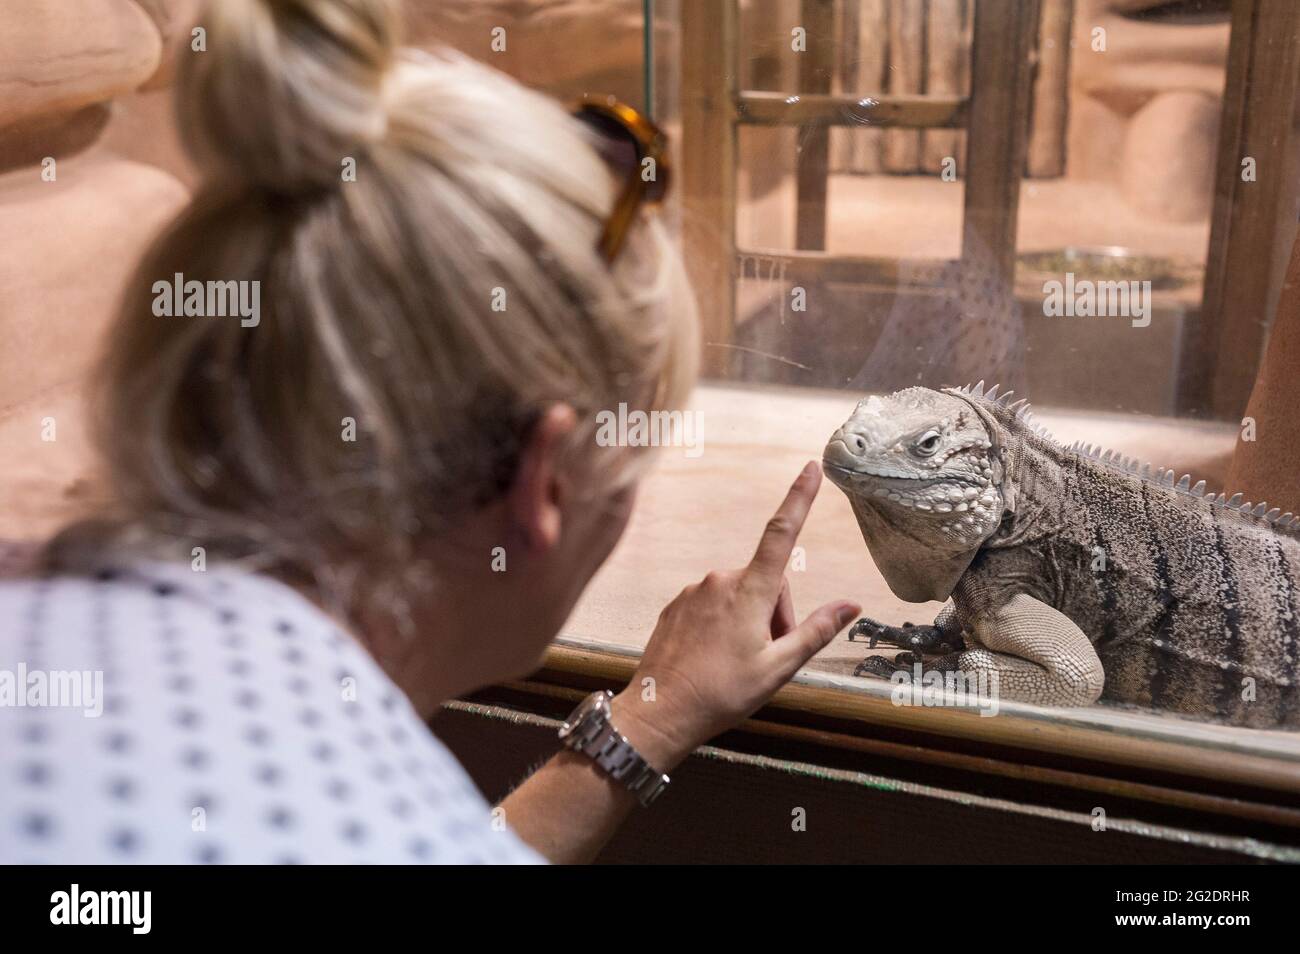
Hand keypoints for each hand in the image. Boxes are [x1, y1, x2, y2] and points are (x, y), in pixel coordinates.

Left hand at [611, 461, 859, 770]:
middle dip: (776, 613)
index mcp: (749, 591)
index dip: (799, 498)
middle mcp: (720, 580)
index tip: (810, 469)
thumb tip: (850, 605)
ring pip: (740, 595)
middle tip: (767, 656)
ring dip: (749, 621)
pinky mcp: (678, 604)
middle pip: (768, 582)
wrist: (659, 711)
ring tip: (736, 663)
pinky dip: (723, 625)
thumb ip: (816, 631)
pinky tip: (714, 659)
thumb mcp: (779, 668)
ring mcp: (695, 590)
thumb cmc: (720, 693)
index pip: (782, 533)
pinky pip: (713, 605)